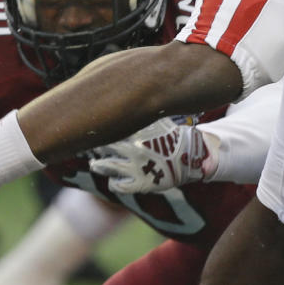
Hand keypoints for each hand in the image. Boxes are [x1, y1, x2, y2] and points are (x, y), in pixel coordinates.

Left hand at [88, 118, 218, 193]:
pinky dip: (113, 183)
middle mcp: (134, 149)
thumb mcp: (159, 122)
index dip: (100, 129)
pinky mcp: (140, 184)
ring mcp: (136, 167)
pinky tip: (113, 180)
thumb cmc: (172, 138)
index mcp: (137, 132)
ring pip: (107, 166)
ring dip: (99, 166)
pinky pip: (119, 185)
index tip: (94, 129)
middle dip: (97, 147)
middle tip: (93, 146)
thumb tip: (125, 99)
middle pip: (105, 146)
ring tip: (95, 165)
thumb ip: (142, 115)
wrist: (190, 158)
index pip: (111, 129)